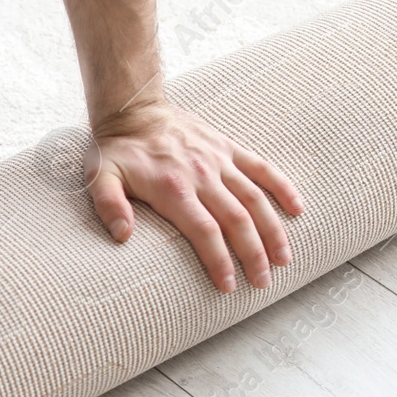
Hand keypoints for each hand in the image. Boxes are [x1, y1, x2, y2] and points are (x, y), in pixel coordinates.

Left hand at [84, 100, 304, 291]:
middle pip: (236, 220)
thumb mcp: (99, 178)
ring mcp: (219, 161)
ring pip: (255, 198)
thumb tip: (123, 236)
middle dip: (253, 254)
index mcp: (173, 188)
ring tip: (284, 259)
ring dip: (272, 230)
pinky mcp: (228, 148)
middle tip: (263, 284)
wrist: (134, 109)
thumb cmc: (116, 151)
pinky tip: (297, 209)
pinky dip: (282, 187)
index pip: (204, 230)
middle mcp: (202, 175)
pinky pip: (262, 168)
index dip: (219, 260)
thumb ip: (109, 206)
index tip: (229, 286)